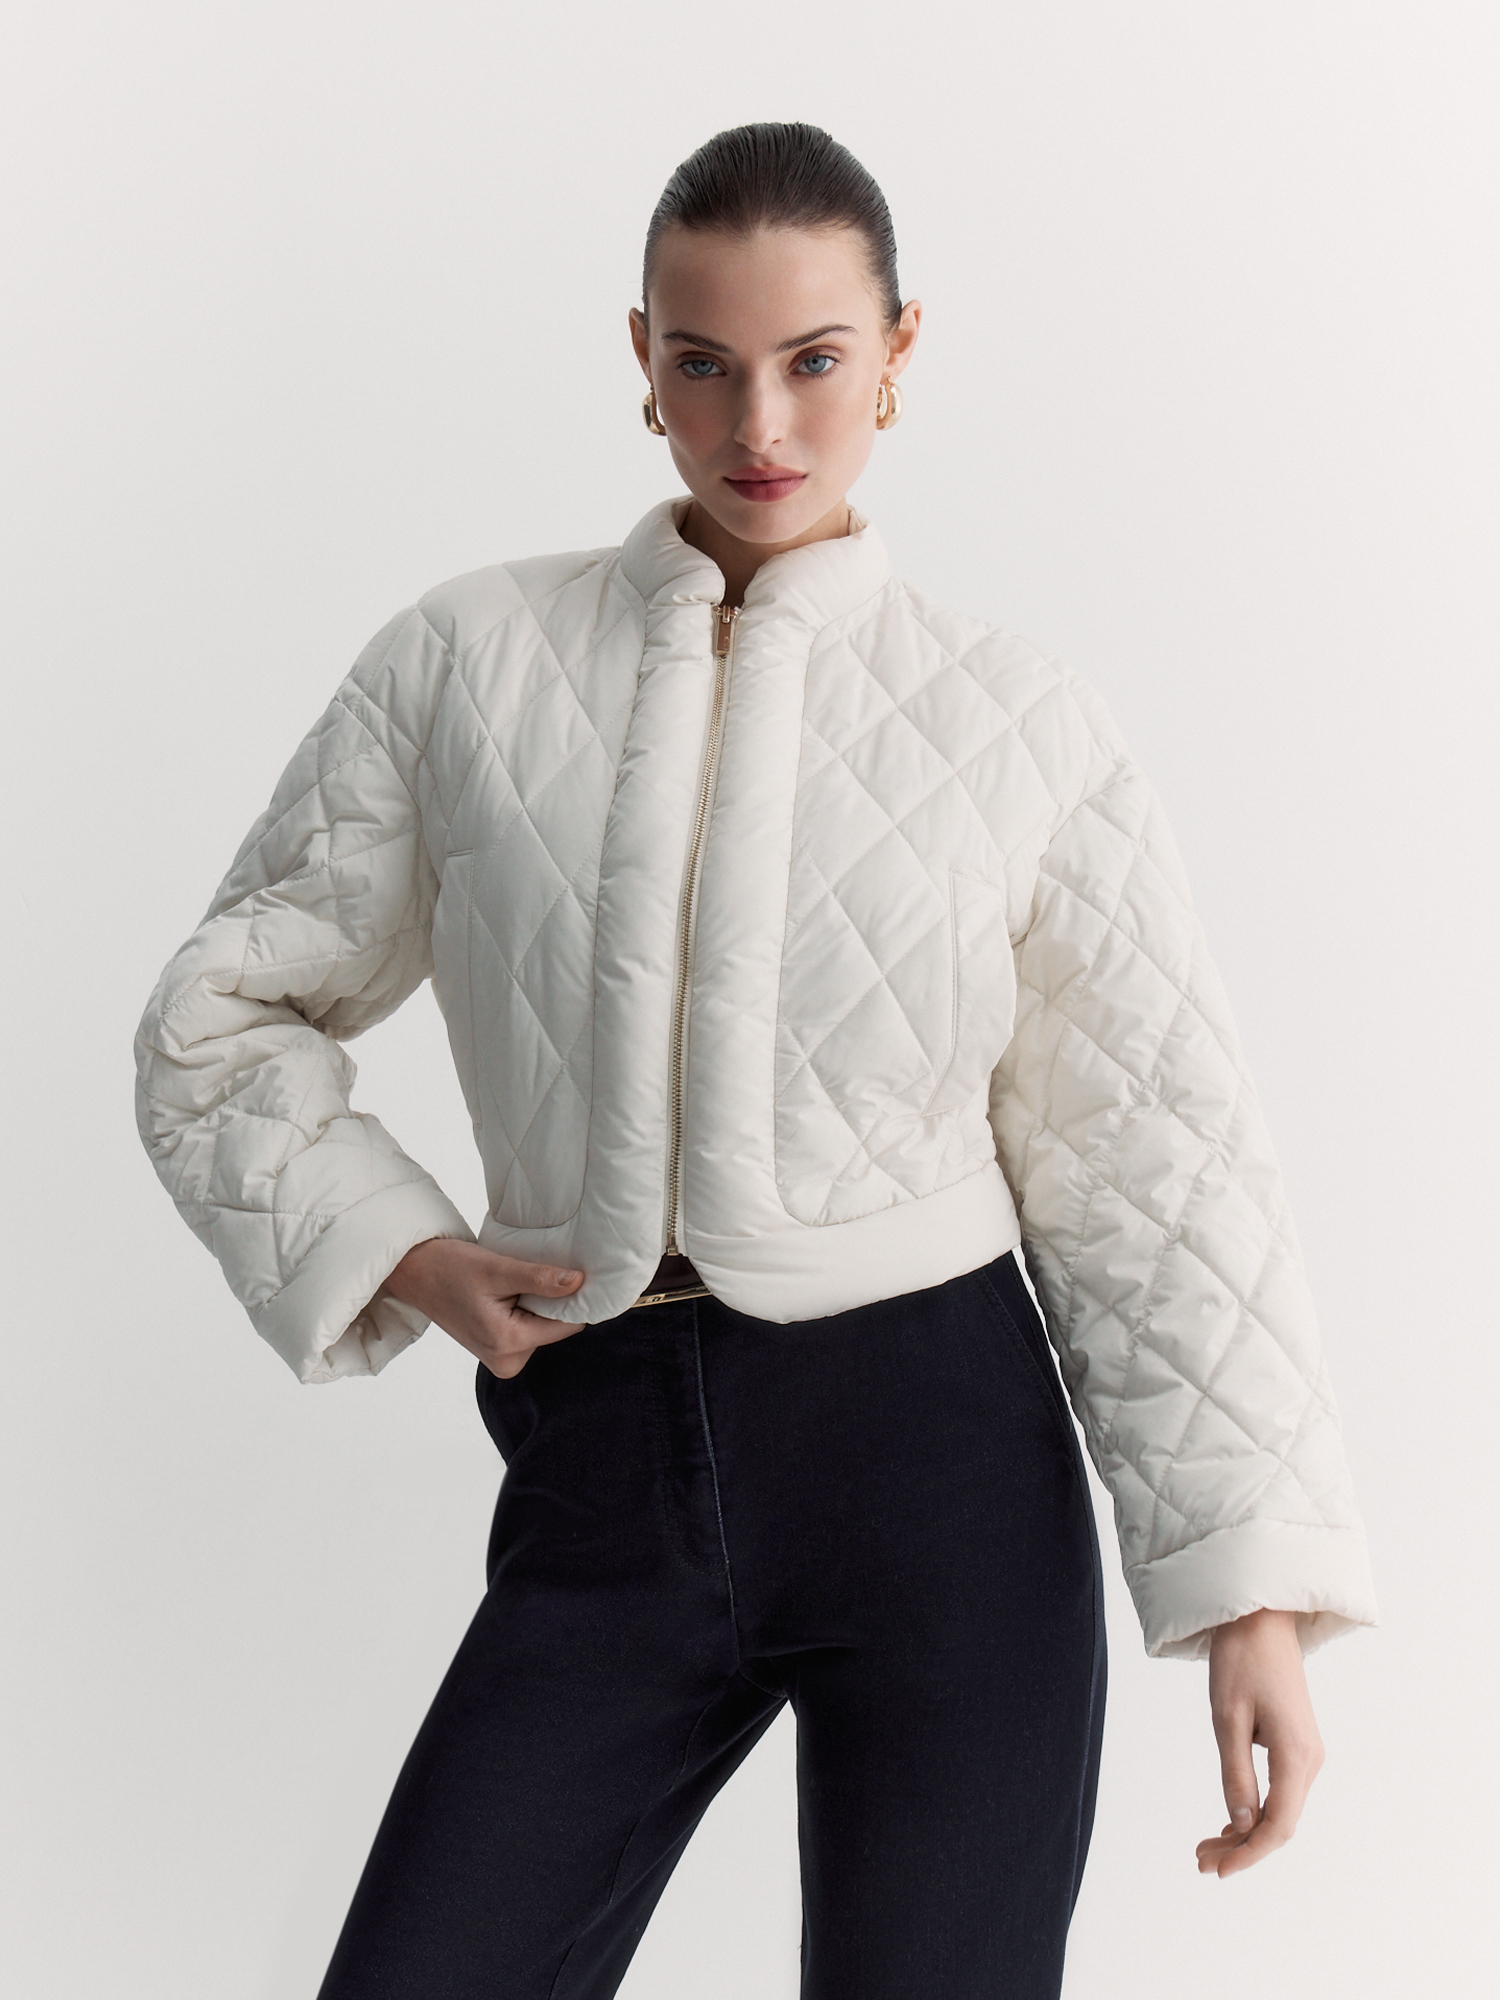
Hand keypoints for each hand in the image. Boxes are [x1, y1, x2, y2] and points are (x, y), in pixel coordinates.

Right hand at [384, 1238, 585, 1377]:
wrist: (416, 1273)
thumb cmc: (450, 1268)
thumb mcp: (498, 1269)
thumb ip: (540, 1279)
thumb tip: (578, 1282)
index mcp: (508, 1344)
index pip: (567, 1325)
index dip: (573, 1299)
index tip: (570, 1273)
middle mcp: (507, 1361)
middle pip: (556, 1329)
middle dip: (551, 1302)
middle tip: (528, 1276)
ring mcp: (502, 1359)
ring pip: (543, 1329)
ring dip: (537, 1305)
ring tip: (512, 1285)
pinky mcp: (499, 1351)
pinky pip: (529, 1330)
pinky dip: (526, 1310)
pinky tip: (508, 1295)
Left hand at [1196, 1607, 1324, 1877]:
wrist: (1260, 1617)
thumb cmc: (1240, 1660)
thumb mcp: (1227, 1718)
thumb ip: (1235, 1774)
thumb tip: (1242, 1826)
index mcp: (1296, 1756)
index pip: (1279, 1826)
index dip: (1248, 1854)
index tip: (1217, 1870)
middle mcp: (1309, 1760)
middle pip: (1280, 1823)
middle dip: (1242, 1848)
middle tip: (1201, 1861)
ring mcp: (1306, 1753)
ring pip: (1280, 1809)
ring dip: (1246, 1831)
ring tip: (1207, 1848)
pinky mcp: (1296, 1744)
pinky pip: (1280, 1791)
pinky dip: (1254, 1810)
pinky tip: (1229, 1823)